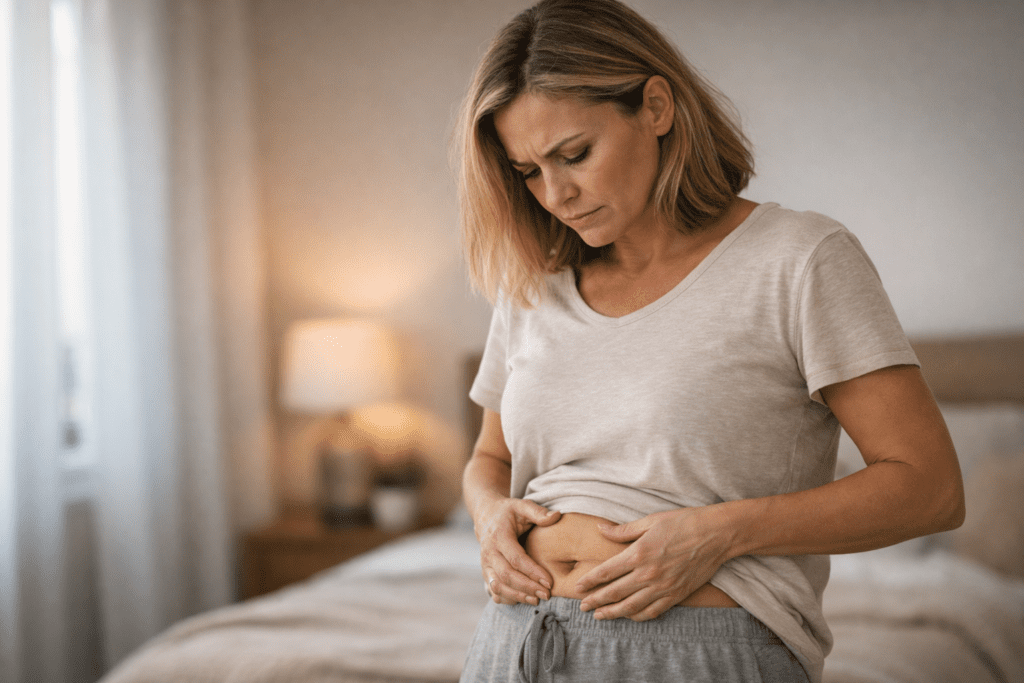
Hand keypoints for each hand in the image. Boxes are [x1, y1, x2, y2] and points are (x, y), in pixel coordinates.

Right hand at [474, 497, 560, 605]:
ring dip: (517, 596)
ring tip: (537, 600)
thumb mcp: (522, 506)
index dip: (532, 572)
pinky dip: (506, 599)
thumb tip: (557, 516)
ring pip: (498, 586)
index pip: (516, 559)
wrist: (486, 516)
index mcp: (499, 536)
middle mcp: (489, 552)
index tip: (549, 582)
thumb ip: (538, 512)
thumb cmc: (509, 512)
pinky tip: (523, 600)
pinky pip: (493, 591)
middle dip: (527, 587)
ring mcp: (485, 564)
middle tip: (546, 594)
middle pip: (506, 576)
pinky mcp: (485, 573)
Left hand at [574, 507, 731, 620]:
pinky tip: (629, 616)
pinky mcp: (676, 595)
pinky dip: (638, 616)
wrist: (716, 534)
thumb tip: (601, 528)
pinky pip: (652, 611)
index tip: (577, 587)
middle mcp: (648, 574)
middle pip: (614, 593)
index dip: (589, 582)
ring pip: (631, 607)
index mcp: (638, 553)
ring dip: (612, 613)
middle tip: (582, 607)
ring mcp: (663, 587)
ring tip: (599, 616)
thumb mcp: (650, 520)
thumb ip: (623, 530)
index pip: (605, 572)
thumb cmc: (683, 522)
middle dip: (595, 601)